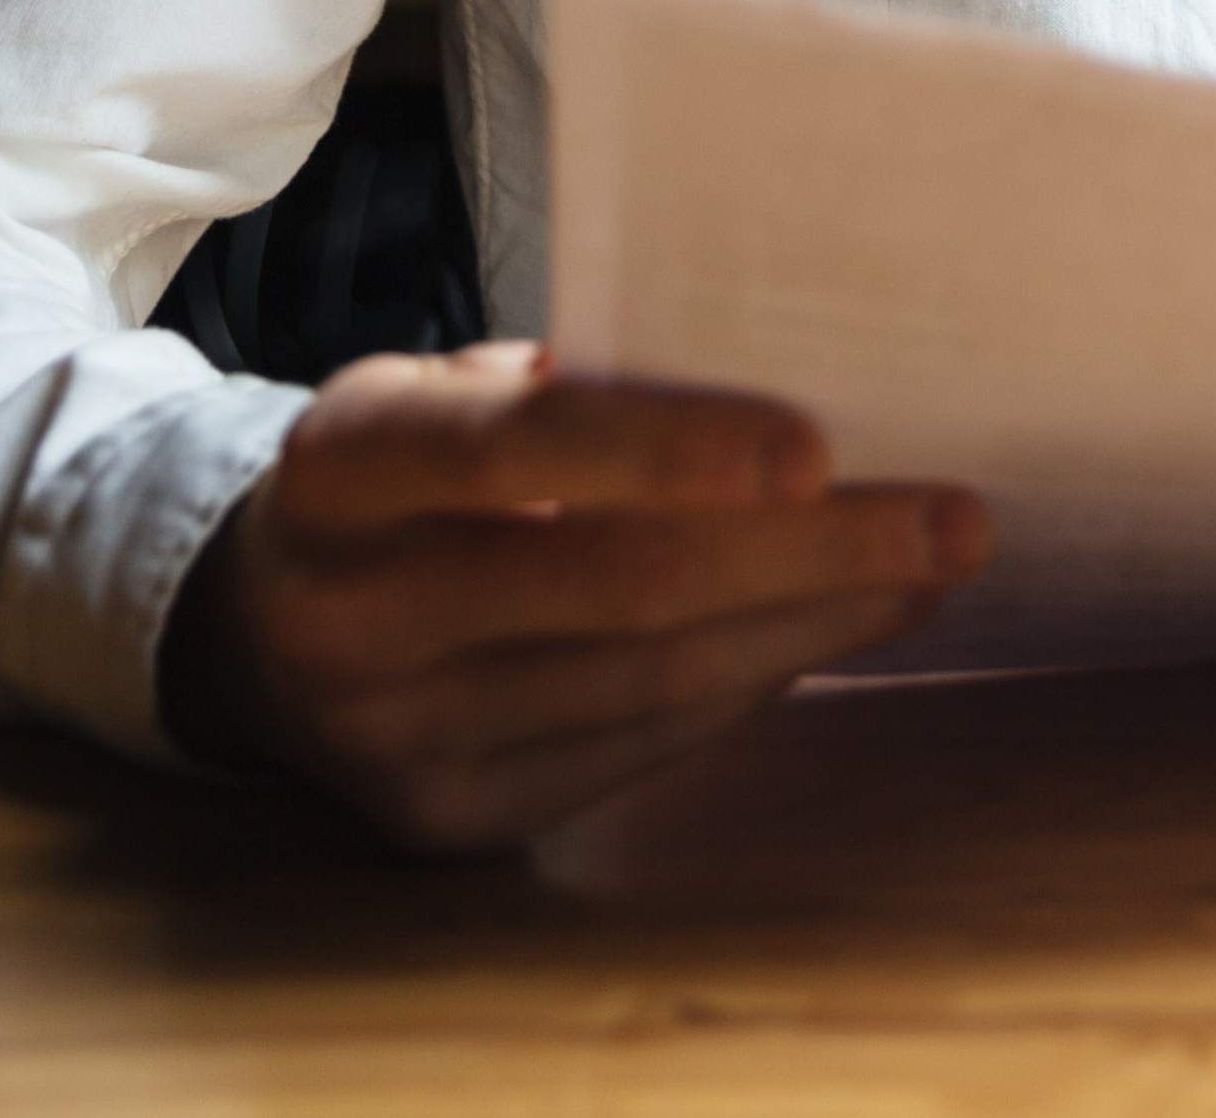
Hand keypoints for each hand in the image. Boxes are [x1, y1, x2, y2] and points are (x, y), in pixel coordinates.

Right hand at [160, 340, 985, 850]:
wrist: (259, 629)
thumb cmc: (413, 476)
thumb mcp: (451, 395)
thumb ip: (586, 393)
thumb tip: (802, 402)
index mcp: (345, 463)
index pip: (519, 447)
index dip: (670, 446)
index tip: (816, 446)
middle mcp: (349, 611)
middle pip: (617, 583)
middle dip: (811, 551)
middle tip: (955, 520)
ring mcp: (392, 737)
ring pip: (649, 682)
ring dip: (813, 625)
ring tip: (925, 571)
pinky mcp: (446, 822)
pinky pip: (638, 747)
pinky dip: (751, 685)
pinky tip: (828, 632)